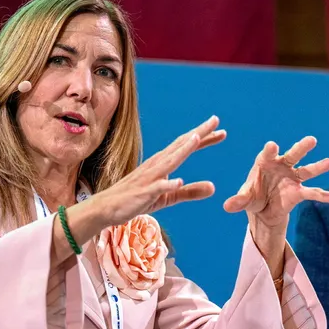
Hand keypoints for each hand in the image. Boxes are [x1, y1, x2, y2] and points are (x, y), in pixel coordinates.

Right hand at [98, 116, 225, 225]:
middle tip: (216, 120)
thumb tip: (213, 188)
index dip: (204, 138)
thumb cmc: (137, 199)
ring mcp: (149, 178)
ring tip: (197, 138)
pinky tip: (178, 181)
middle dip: (198, 133)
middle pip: (180, 146)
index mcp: (163, 164)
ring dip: (183, 150)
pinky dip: (167, 184)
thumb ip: (190, 192)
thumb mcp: (169, 198)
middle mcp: (157, 165)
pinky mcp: (143, 194)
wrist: (107, 208)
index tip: (222, 131)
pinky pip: (156, 188)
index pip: (186, 147)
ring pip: (169, 161)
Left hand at [223, 136, 328, 273]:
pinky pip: (313, 193)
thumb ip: (238, 200)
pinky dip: (324, 196)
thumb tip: (227, 206)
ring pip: (307, 170)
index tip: (272, 146)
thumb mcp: (244, 198)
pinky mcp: (299, 192)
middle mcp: (282, 166)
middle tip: (311, 140)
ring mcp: (293, 178)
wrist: (262, 208)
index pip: (268, 154)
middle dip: (301, 148)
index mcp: (265, 162)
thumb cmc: (252, 196)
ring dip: (319, 166)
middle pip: (293, 154)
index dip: (270, 150)